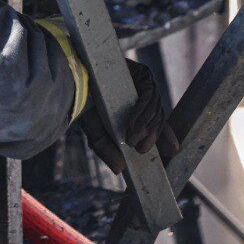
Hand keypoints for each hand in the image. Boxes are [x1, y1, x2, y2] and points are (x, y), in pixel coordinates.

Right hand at [79, 59, 177, 175]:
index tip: (172, 150)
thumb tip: (119, 170)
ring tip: (130, 139)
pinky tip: (131, 124)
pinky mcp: (142, 73)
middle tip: (140, 149)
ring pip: (155, 108)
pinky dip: (141, 112)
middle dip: (152, 135)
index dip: (164, 134)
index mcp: (130, 102)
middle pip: (157, 116)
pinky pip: (150, 96)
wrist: (72, 76)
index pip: (154, 119)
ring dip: (145, 127)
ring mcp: (142, 81)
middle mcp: (139, 91)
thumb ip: (105, 147)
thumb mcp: (93, 129)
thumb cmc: (80, 98)